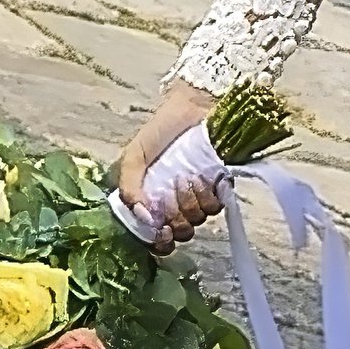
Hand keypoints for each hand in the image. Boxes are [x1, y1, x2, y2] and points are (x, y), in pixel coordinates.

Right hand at [117, 84, 220, 254]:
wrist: (196, 107)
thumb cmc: (162, 130)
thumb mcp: (134, 156)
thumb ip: (129, 188)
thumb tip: (144, 219)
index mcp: (151, 201)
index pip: (155, 238)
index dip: (158, 241)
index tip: (159, 230)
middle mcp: (175, 204)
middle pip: (178, 234)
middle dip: (174, 218)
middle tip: (170, 192)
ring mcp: (198, 197)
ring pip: (197, 222)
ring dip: (189, 203)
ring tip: (185, 178)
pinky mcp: (220, 188)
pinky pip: (216, 207)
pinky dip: (207, 195)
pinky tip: (202, 177)